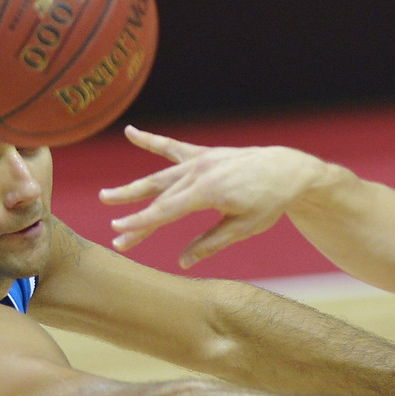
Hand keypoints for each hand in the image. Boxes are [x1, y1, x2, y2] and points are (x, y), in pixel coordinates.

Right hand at [98, 126, 316, 263]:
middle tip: (111, 228)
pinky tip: (131, 132)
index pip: (167, 211)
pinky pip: (173, 147)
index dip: (141, 223)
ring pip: (160, 176)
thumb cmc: (269, 202)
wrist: (287, 170)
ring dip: (133, 188)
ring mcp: (201, 160)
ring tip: (107, 196)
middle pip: (160, 197)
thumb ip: (211, 243)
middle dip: (134, 214)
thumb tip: (183, 262)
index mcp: (210, 191)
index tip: (119, 233)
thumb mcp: (244, 227)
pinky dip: (151, 141)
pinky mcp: (204, 154)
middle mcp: (201, 172)